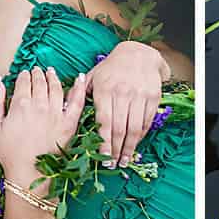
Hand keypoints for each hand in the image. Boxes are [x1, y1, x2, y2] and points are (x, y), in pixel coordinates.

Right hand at [0, 66, 89, 180]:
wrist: (28, 173)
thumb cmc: (9, 152)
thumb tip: (0, 82)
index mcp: (21, 104)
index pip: (24, 82)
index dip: (24, 76)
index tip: (24, 74)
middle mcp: (40, 105)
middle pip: (40, 82)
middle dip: (38, 74)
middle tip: (37, 70)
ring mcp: (56, 113)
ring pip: (56, 87)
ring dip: (53, 77)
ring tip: (51, 72)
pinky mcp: (69, 123)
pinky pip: (77, 102)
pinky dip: (80, 87)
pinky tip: (81, 77)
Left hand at [89, 41, 167, 166]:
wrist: (139, 54)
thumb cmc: (111, 68)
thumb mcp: (94, 76)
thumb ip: (81, 93)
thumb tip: (65, 108)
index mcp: (104, 90)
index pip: (103, 122)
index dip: (103, 142)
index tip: (101, 157)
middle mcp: (122, 93)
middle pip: (119, 128)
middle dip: (116, 150)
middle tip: (113, 164)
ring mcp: (139, 95)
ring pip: (134, 127)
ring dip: (129, 147)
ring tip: (125, 160)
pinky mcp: (153, 97)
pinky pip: (146, 121)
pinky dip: (141, 136)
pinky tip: (135, 144)